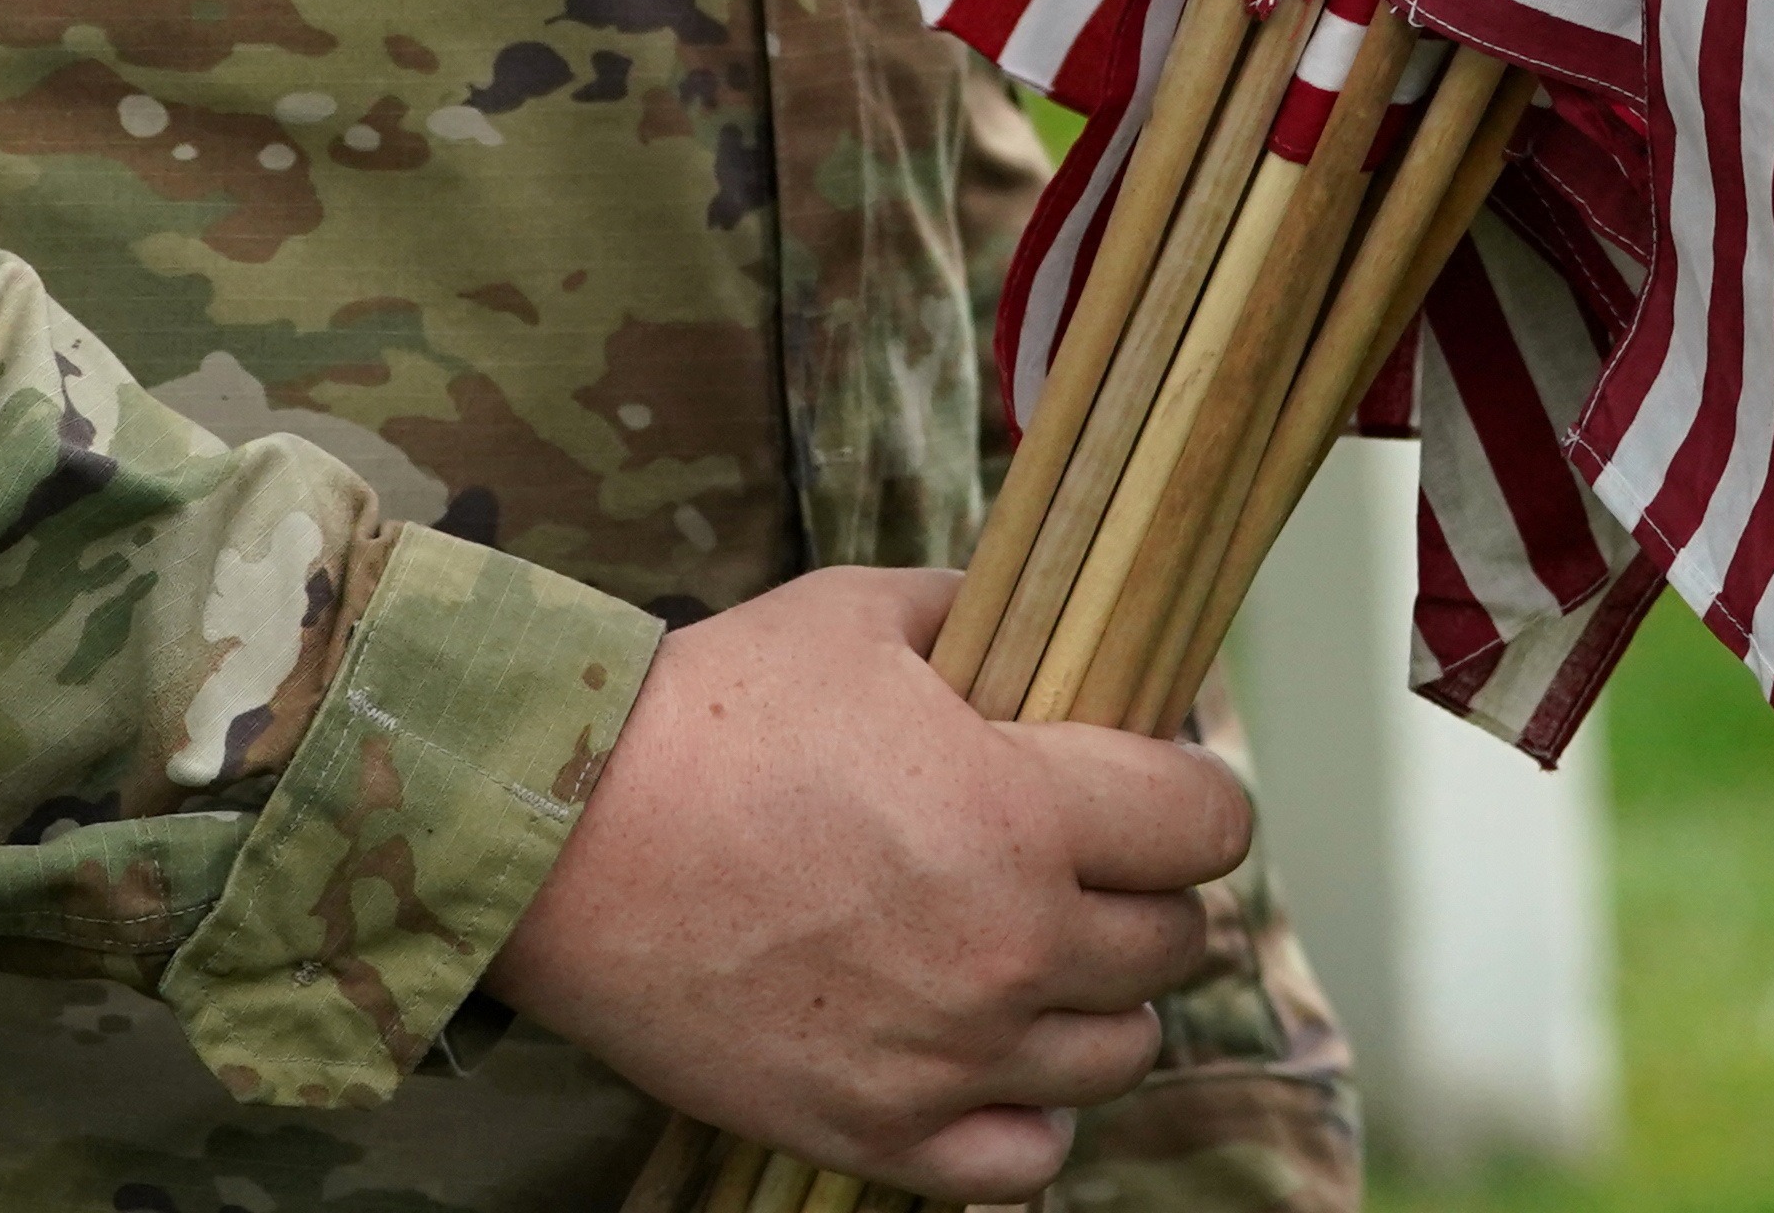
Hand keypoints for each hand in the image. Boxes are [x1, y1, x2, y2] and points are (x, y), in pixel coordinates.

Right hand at [490, 565, 1252, 1196]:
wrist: (564, 838)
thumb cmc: (712, 713)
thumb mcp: (864, 615)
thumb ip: (985, 618)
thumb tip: (1062, 622)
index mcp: (1025, 810)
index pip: (1209, 825)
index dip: (1194, 793)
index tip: (1158, 781)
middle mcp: (1011, 946)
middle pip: (1177, 942)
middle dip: (1148, 890)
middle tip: (1090, 858)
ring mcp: (949, 1056)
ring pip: (1119, 1055)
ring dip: (1099, 1000)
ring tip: (1041, 953)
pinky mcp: (876, 1131)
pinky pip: (1026, 1163)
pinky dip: (1028, 1116)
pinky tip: (994, 1056)